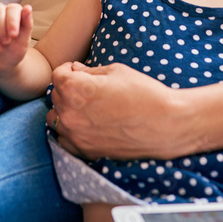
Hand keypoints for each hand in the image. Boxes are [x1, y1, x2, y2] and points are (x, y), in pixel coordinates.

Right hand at [0, 3, 32, 74]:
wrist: (1, 65)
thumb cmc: (14, 50)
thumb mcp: (23, 41)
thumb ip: (27, 24)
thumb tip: (28, 7)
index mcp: (13, 12)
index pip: (12, 8)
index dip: (12, 20)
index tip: (14, 36)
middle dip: (1, 28)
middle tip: (6, 43)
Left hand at [48, 61, 180, 160]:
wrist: (166, 124)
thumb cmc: (144, 93)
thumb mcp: (116, 71)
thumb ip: (90, 71)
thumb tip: (75, 70)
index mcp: (75, 89)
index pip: (57, 75)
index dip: (67, 70)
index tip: (77, 70)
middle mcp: (70, 113)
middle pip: (56, 96)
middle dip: (68, 89)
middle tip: (87, 88)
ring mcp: (76, 135)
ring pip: (56, 119)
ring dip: (65, 111)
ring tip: (85, 108)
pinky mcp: (85, 151)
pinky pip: (64, 140)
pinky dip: (70, 132)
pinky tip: (86, 126)